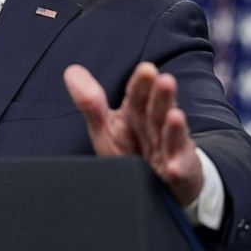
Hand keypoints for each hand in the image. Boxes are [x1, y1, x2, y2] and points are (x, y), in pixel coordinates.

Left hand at [63, 62, 202, 206]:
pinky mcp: (179, 173)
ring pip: (173, 137)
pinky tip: (173, 168)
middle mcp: (155, 127)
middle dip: (162, 96)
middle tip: (166, 81)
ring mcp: (169, 149)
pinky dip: (178, 169)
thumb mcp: (105, 127)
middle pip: (158, 110)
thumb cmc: (129, 150)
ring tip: (175, 115)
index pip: (138, 94)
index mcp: (136, 113)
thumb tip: (71, 71)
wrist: (156, 181)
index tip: (147, 69)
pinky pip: (179, 171)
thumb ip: (90, 102)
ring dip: (174, 128)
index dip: (142, 82)